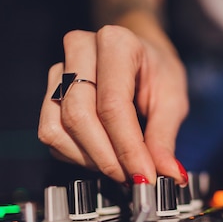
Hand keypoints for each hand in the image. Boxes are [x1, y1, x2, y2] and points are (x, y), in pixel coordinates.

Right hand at [38, 25, 188, 184]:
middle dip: (107, 158)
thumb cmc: (157, 72)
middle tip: (133, 178)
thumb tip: (169, 173)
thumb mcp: (173, 101)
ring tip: (121, 167)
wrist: (142, 54)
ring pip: (58, 129)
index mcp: (116, 43)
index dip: (128, 149)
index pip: (113, 106)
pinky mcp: (49, 93)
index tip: (144, 175)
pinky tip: (103, 155)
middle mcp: (80, 50)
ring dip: (90, 160)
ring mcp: (59, 71)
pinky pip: (52, 134)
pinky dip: (78, 155)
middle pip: (79, 117)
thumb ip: (165, 138)